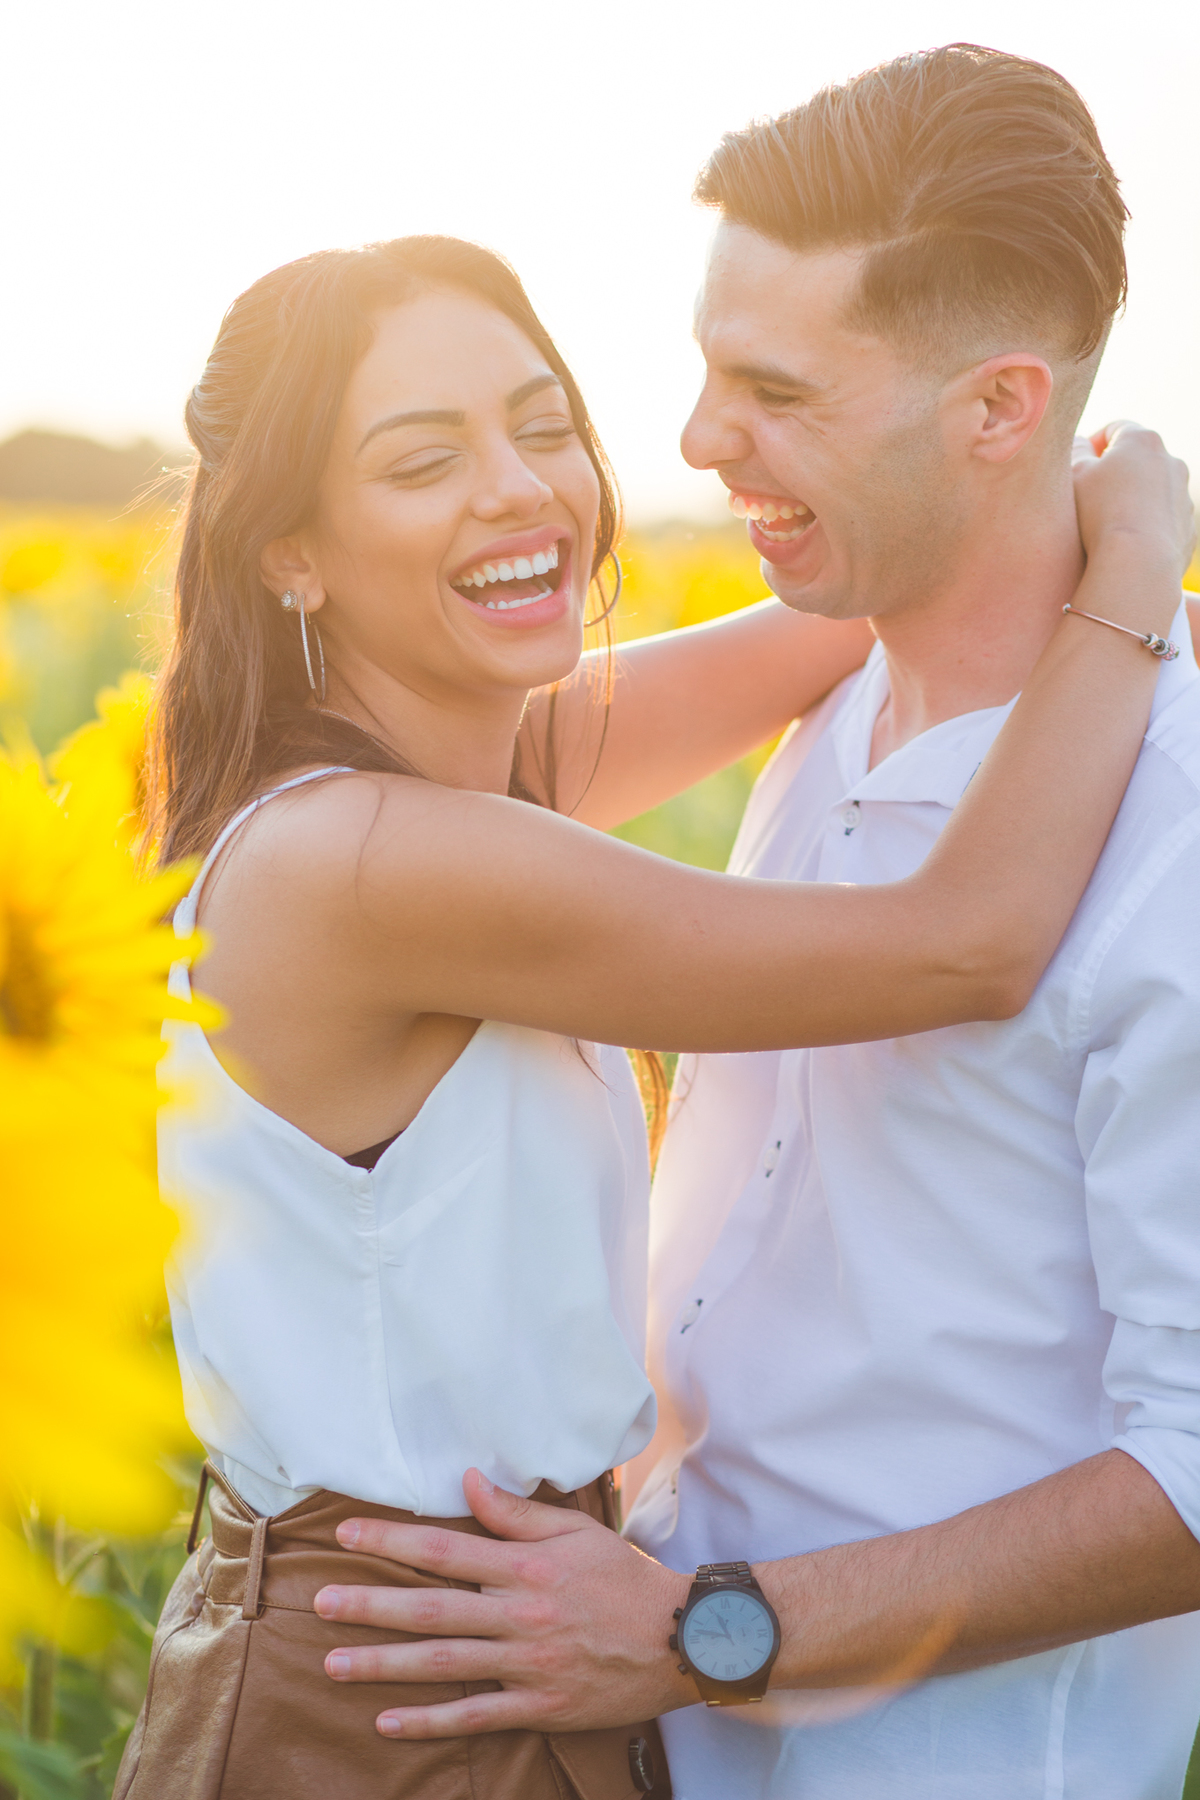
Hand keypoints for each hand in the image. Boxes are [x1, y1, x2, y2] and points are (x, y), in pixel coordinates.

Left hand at [313, 1469, 694, 1738]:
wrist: (682, 1639)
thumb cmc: (625, 1578)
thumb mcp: (576, 1532)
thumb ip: (517, 1513)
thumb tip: (469, 1481)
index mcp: (527, 1567)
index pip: (446, 1549)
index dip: (393, 1542)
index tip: (347, 1534)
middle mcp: (521, 1614)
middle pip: (432, 1610)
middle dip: (370, 1605)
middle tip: (320, 1603)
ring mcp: (528, 1664)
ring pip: (444, 1664)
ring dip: (383, 1665)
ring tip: (333, 1663)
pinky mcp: (540, 1705)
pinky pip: (475, 1716)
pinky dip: (430, 1721)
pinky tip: (388, 1722)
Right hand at [1072, 422, 1193, 591]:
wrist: (1138, 562)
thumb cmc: (1100, 512)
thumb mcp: (1074, 474)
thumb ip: (1076, 450)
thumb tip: (1082, 443)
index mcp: (1143, 441)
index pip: (1116, 428)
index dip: (1093, 443)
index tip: (1079, 463)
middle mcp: (1171, 461)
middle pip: (1139, 459)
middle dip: (1115, 473)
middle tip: (1089, 496)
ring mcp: (1184, 495)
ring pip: (1153, 490)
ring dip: (1132, 499)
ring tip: (1107, 525)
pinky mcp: (1189, 527)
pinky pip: (1162, 520)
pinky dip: (1146, 526)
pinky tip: (1125, 544)